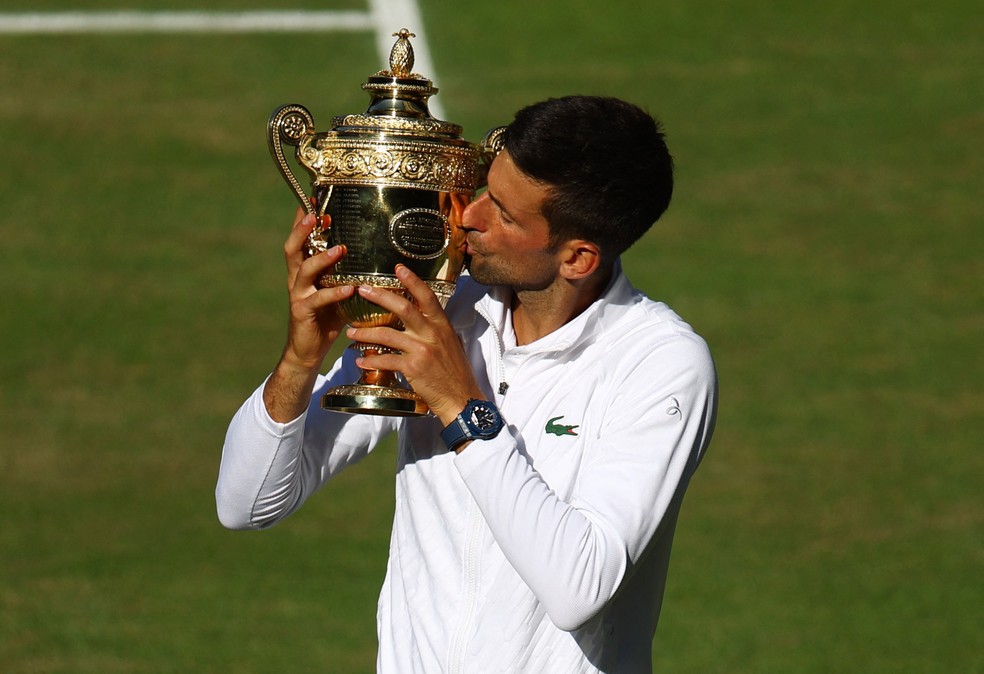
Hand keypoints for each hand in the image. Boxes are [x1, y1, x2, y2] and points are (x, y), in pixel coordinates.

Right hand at [264, 209, 354, 421]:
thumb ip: (345, 272)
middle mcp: (297, 278)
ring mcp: (298, 295)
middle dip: (302, 230)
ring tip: (339, 249)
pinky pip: (318, 299)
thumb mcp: (336, 289)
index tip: (312, 200)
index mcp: (304, 270)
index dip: (303, 221)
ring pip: (304, 270)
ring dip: (322, 258)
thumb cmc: (327, 316)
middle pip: (293, 248)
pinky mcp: (302, 312)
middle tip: (315, 215)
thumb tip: (373, 253)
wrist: (309, 350)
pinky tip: (349, 288)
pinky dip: (334, 293)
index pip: (301, 240)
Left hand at [346, 264, 483, 424]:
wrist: (462, 398)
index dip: (412, 280)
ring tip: (350, 332)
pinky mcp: (413, 367)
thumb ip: (435, 330)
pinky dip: (371, 360)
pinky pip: (386, 360)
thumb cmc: (455, 373)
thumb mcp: (450, 344)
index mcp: (442, 325)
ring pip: (387, 334)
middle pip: (403, 308)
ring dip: (365, 333)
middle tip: (362, 290)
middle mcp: (432, 334)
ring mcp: (422, 350)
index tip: (398, 268)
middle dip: (380, 297)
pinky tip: (360, 361)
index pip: (427, 297)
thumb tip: (422, 319)